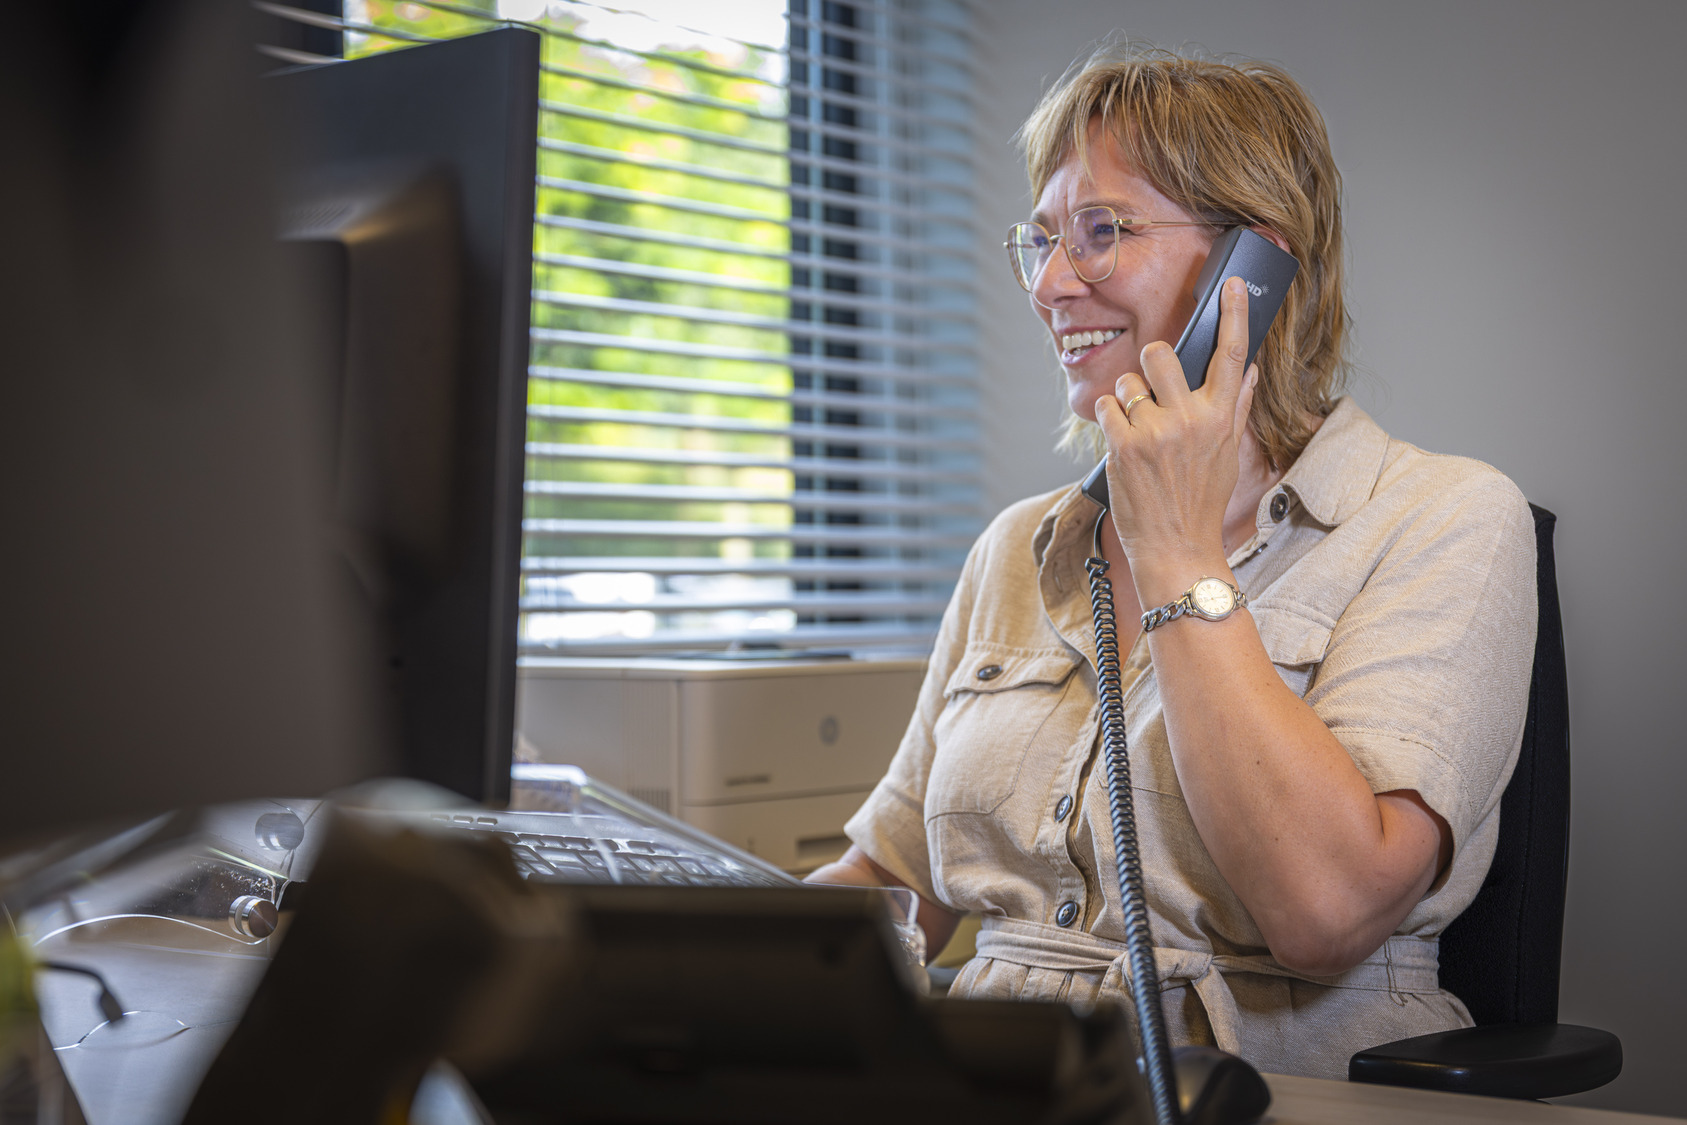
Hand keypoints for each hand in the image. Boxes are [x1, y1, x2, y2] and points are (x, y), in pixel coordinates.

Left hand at [1094, 276, 1258, 602]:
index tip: (1233, 285)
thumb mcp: (1227, 454)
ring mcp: (1156, 431)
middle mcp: (1191, 419)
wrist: (1175, 546)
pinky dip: (1109, 419)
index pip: (1232, 355)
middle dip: (1149, 364)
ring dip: (1126, 399)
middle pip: (1161, 354)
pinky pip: (1106, 407)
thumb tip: (1249, 369)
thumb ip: (1234, 407)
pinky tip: (1122, 442)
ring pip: (1128, 382)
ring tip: (1137, 431)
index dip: (1234, 314)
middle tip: (1150, 389)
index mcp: (1220, 418)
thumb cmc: (1200, 501)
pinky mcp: (1124, 445)